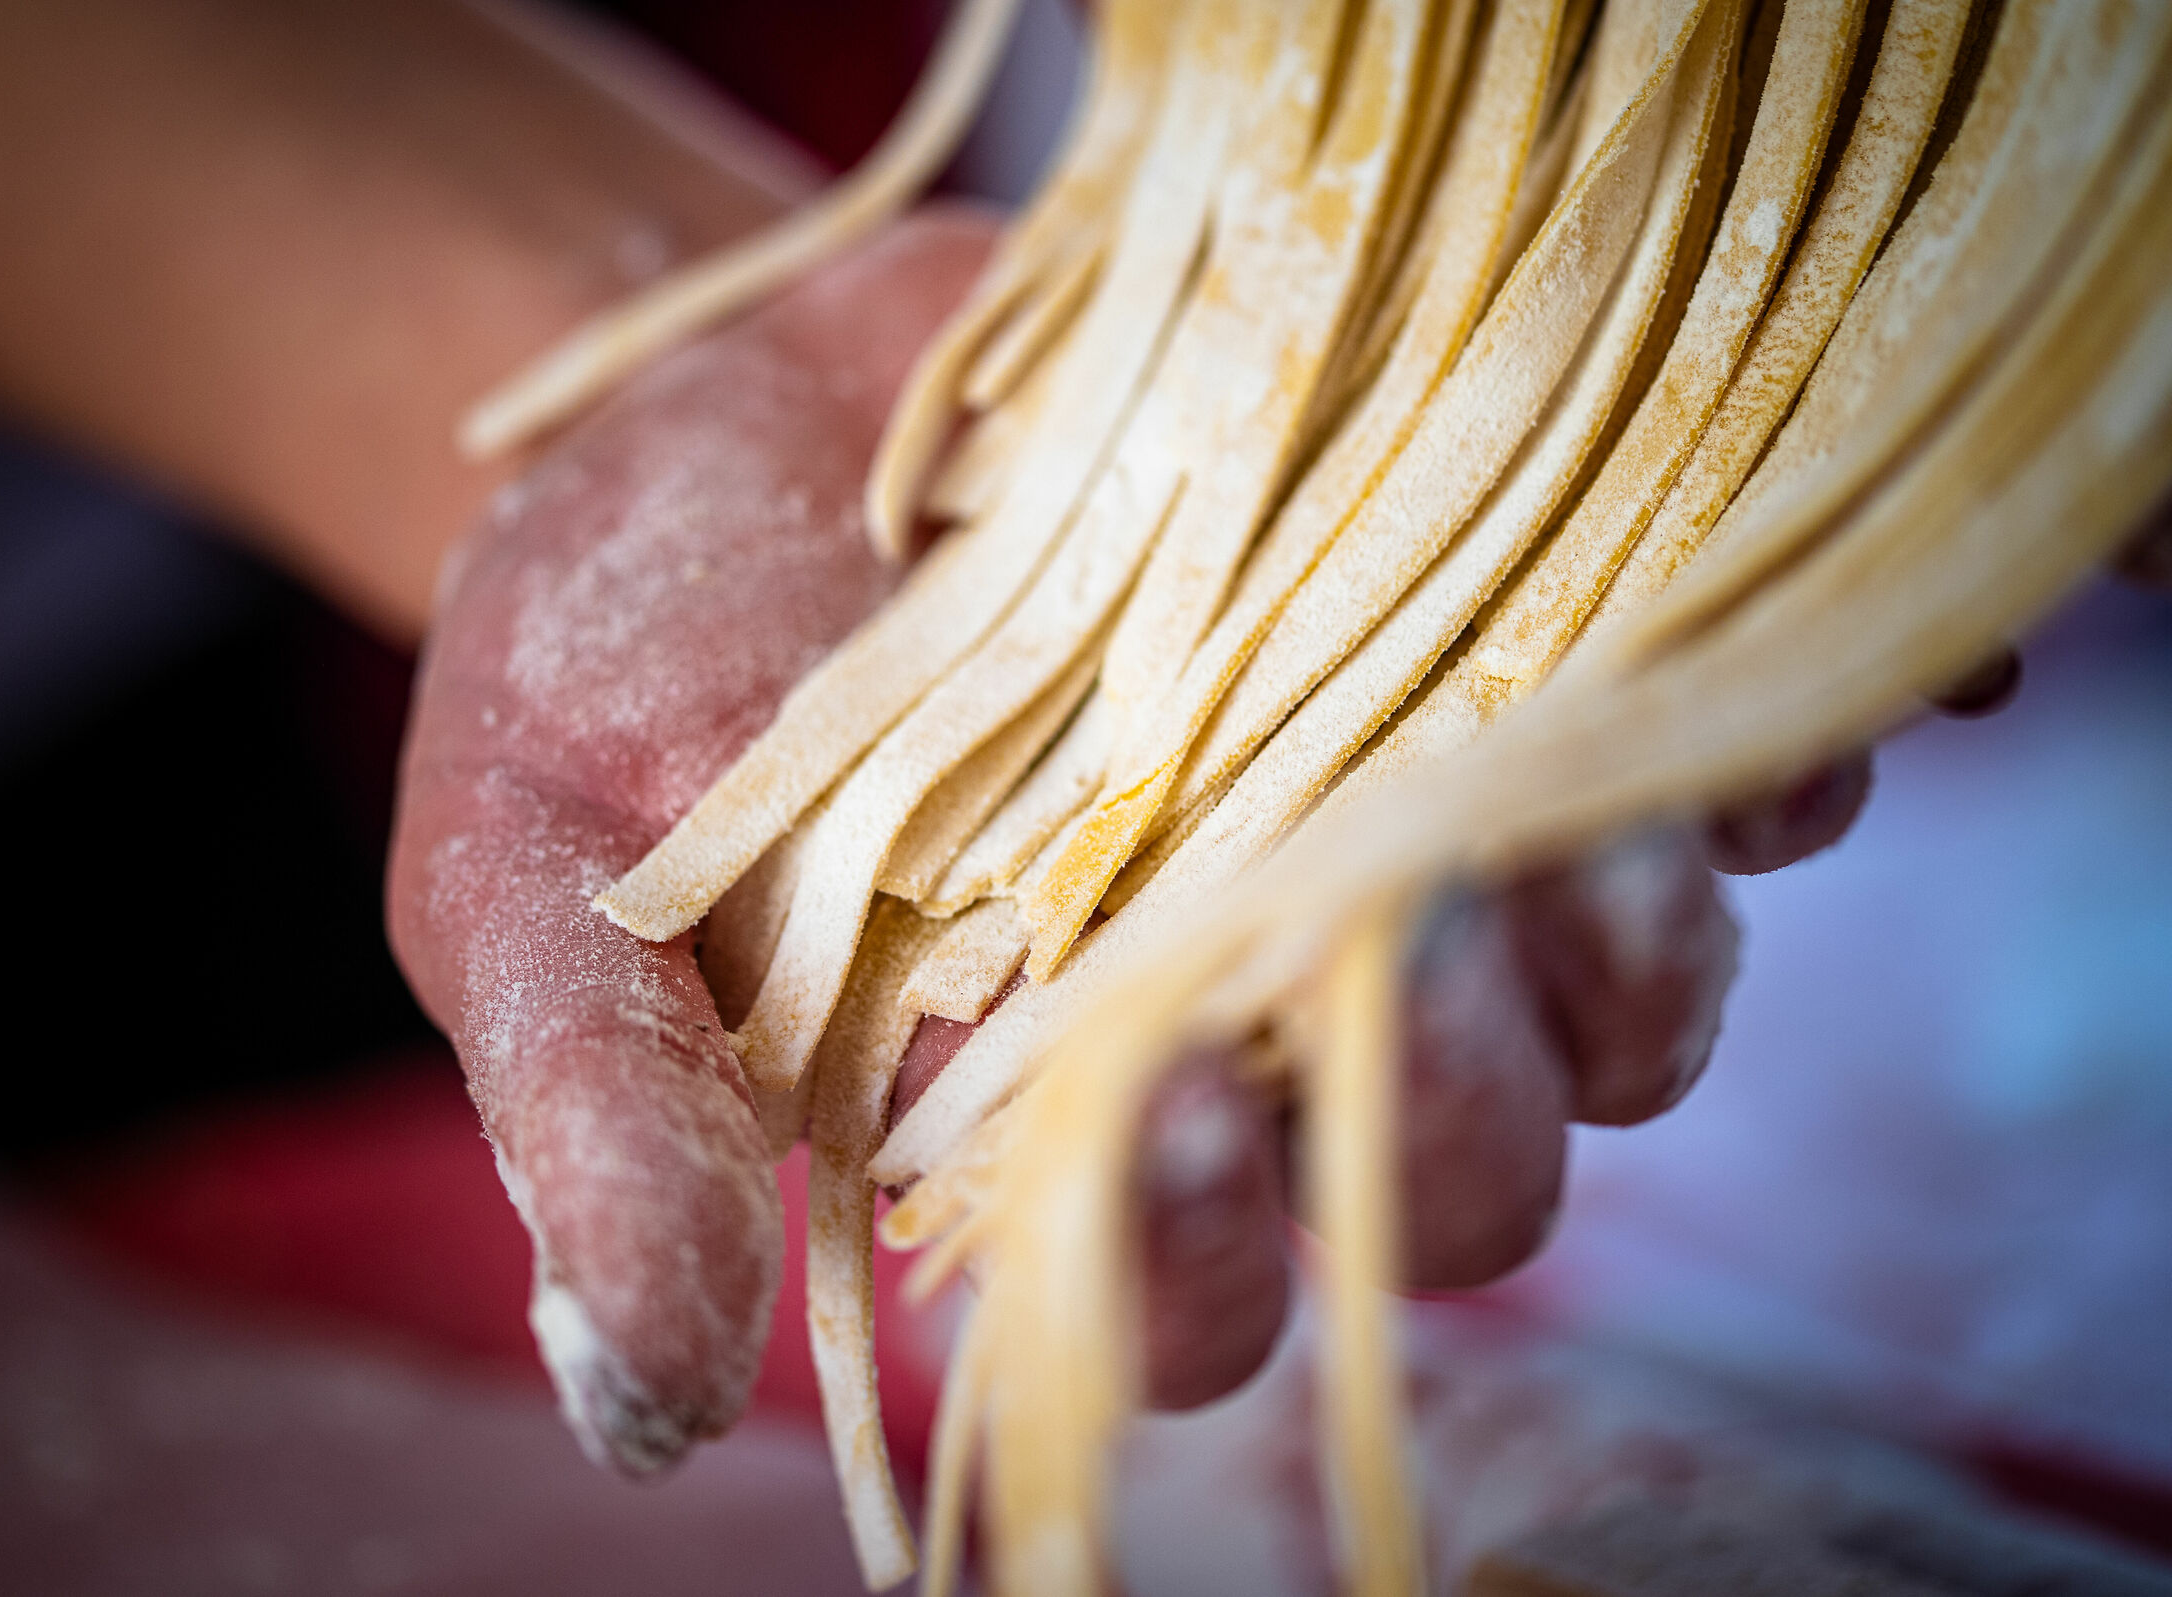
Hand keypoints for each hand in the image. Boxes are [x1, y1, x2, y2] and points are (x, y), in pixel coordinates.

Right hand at [396, 207, 2132, 1467]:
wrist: (722, 399)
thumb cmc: (601, 663)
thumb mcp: (535, 886)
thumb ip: (601, 1126)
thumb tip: (635, 1399)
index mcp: (1035, 1128)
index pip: (1168, 1278)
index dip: (1201, 1245)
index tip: (1172, 1115)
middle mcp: (1243, 1013)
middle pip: (1438, 1155)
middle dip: (1464, 1101)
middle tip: (1428, 955)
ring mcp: (1377, 838)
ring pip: (1587, 982)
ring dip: (1634, 940)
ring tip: (1625, 832)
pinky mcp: (1470, 662)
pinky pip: (1664, 739)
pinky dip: (1754, 732)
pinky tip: (1799, 679)